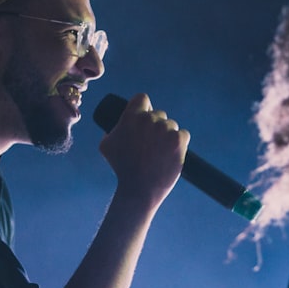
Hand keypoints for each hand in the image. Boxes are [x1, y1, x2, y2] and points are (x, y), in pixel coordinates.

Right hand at [98, 93, 189, 207]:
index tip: (142, 116)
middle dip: (155, 126)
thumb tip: (118, 125)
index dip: (142, 107)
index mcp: (131, 117)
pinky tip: (171, 152)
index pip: (142, 98)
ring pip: (171, 125)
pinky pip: (183, 134)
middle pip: (158, 114)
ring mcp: (166, 129)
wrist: (139, 189)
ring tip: (159, 152)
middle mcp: (149, 119)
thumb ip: (111, 130)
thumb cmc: (121, 168)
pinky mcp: (179, 140)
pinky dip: (179, 143)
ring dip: (167, 134)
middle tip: (150, 142)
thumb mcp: (106, 146)